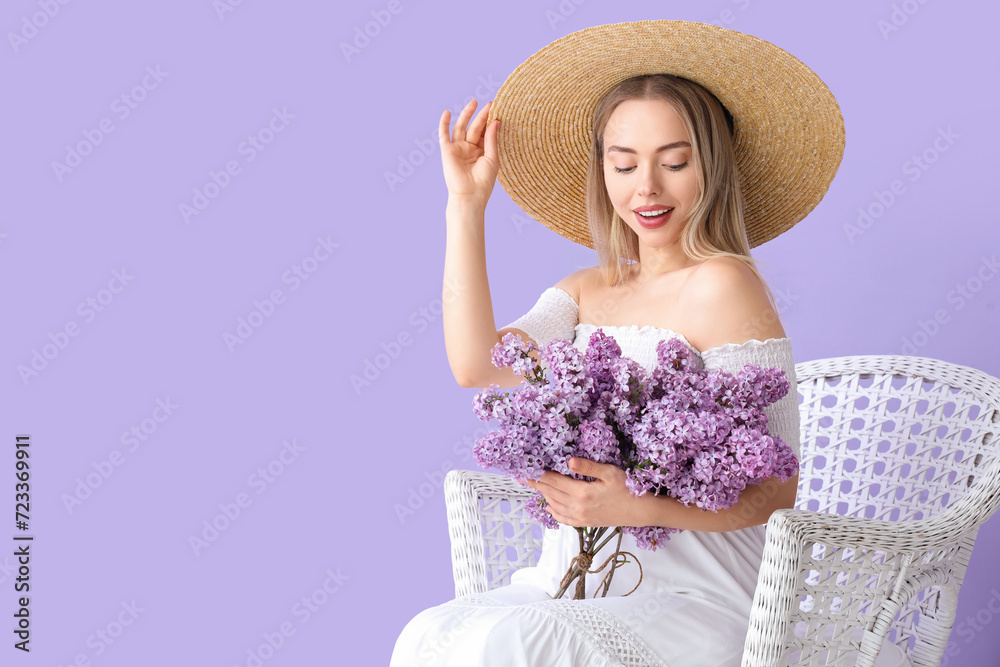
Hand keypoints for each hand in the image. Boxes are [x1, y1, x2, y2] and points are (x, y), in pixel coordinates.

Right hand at [439, 98, 499, 205]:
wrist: (470, 195)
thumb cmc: (484, 181)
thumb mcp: (492, 158)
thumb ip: (492, 138)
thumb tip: (495, 121)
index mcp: (481, 152)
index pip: (485, 132)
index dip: (490, 121)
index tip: (497, 109)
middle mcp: (469, 149)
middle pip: (475, 128)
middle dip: (482, 116)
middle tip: (490, 104)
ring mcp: (458, 149)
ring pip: (461, 128)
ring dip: (466, 115)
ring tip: (474, 102)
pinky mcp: (447, 151)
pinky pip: (444, 135)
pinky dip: (444, 124)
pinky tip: (447, 113)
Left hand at [523, 458, 650, 527]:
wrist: (639, 512)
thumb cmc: (628, 489)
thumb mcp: (610, 473)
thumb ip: (588, 466)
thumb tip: (569, 461)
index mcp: (582, 493)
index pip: (552, 482)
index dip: (537, 475)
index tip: (524, 470)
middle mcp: (577, 507)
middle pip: (550, 493)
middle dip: (536, 484)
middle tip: (523, 476)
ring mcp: (580, 517)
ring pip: (554, 505)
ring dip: (543, 495)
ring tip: (534, 485)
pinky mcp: (584, 523)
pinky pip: (562, 518)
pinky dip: (553, 510)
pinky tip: (550, 504)